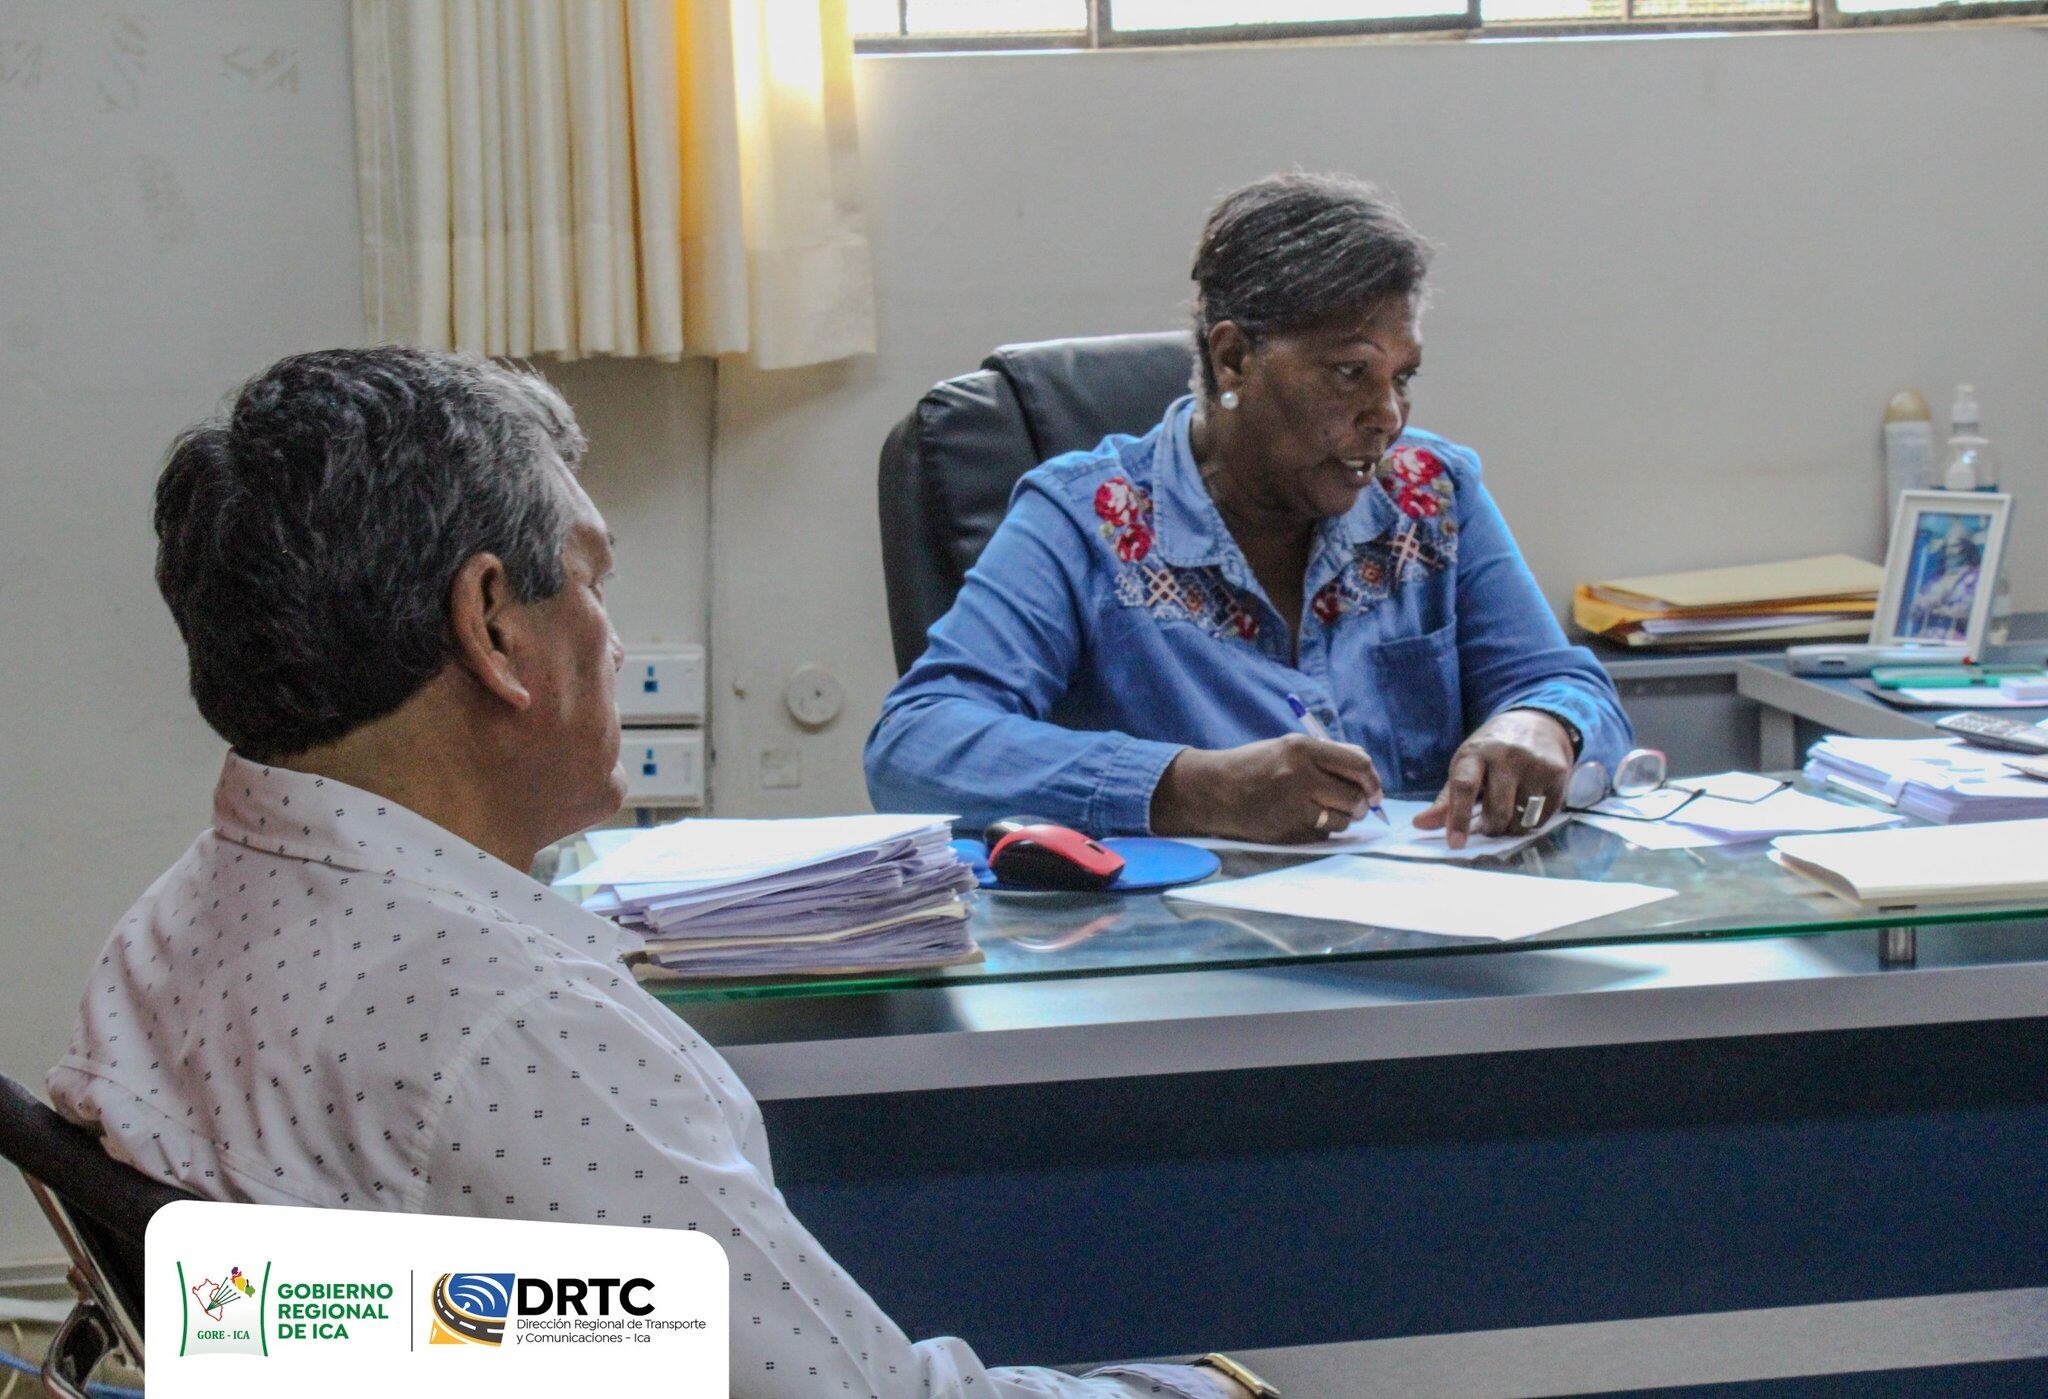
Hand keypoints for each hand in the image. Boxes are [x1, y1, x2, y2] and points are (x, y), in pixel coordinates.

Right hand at [1151, 735, 1383, 843]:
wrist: (1214, 790)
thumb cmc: (1255, 765)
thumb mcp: (1288, 747)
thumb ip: (1327, 755)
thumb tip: (1366, 770)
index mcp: (1301, 748)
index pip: (1358, 765)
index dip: (1373, 780)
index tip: (1375, 791)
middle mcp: (1299, 775)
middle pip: (1355, 796)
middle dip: (1363, 804)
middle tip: (1360, 806)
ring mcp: (1293, 805)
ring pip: (1343, 819)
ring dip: (1344, 818)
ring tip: (1329, 811)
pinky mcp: (1288, 830)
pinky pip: (1323, 833)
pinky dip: (1323, 828)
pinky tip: (1306, 819)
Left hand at [1413, 709, 1572, 848]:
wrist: (1536, 723)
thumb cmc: (1491, 752)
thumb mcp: (1465, 767)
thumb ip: (1445, 800)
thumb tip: (1420, 825)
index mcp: (1475, 753)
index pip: (1464, 786)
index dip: (1459, 818)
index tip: (1455, 843)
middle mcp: (1506, 756)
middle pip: (1498, 811)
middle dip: (1490, 829)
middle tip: (1487, 826)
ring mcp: (1534, 763)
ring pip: (1522, 818)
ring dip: (1512, 828)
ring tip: (1508, 814)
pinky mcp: (1558, 773)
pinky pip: (1543, 816)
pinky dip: (1531, 821)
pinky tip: (1526, 806)